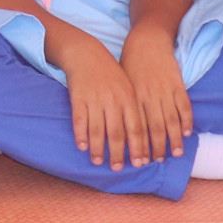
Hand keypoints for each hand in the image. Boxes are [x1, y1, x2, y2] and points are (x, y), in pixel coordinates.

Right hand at [61, 39, 154, 170]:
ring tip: (98, 161)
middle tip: (117, 168)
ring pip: (97, 130)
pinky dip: (81, 135)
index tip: (140, 163)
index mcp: (129, 98)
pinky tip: (82, 146)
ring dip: (98, 149)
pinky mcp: (78, 98)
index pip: (136, 128)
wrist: (86, 54)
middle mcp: (113, 101)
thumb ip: (135, 110)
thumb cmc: (111, 74)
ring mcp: (95, 100)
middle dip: (118, 153)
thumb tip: (144, 137)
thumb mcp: (128, 87)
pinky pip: (79, 121)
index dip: (139, 147)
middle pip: (117, 133)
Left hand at [120, 28, 191, 162]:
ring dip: (174, 139)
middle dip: (156, 148)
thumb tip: (118, 127)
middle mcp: (148, 96)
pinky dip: (187, 121)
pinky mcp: (177, 84)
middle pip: (154, 128)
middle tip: (157, 162)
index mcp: (132, 96)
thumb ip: (124, 104)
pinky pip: (184, 106)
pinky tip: (187, 133)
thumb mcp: (122, 82)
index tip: (139, 161)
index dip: (139, 146)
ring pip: (171, 120)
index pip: (136, 127)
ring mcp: (164, 90)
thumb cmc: (130, 63)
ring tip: (176, 154)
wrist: (147, 40)